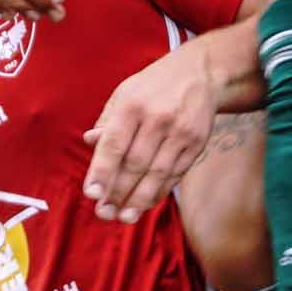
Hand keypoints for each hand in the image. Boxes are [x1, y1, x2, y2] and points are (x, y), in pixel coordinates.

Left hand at [83, 27, 264, 220]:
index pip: (114, 144)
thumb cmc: (153, 86)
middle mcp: (157, 119)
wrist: (201, 73)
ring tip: (123, 217)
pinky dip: (159, 192)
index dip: (102, 171)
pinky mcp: (197, 144)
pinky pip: (175, 174)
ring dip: (139, 200)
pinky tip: (145, 204)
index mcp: (132, 105)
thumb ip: (108, 121)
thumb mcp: (125, 93)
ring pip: (157, 174)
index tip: (91, 194)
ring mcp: (180, 133)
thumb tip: (90, 142)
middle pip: (135, 164)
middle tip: (104, 213)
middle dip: (118, 192)